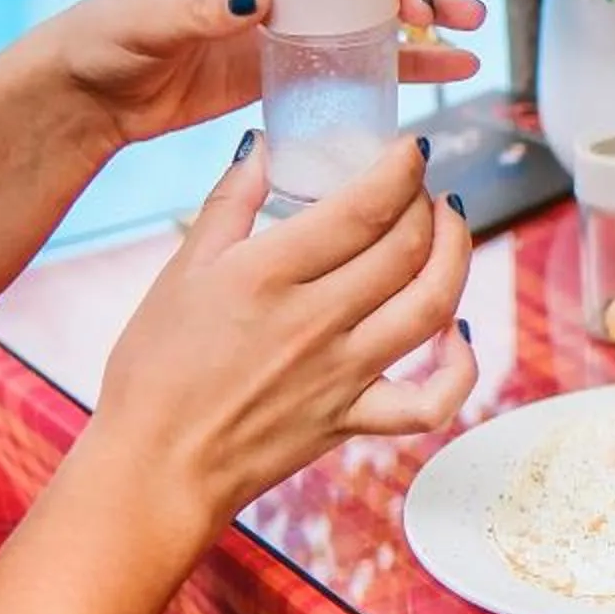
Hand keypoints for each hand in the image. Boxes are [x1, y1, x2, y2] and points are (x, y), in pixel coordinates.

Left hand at [40, 0, 491, 147]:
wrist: (94, 94)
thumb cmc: (110, 38)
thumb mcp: (152, 18)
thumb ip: (204, 7)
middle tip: (445, 10)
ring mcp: (294, 10)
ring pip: (374, 4)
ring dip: (425, 16)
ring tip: (471, 31)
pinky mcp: (297, 54)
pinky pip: (363, 52)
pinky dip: (406, 60)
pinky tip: (451, 67)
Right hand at [91, 133, 476, 525]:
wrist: (155, 466)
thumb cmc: (155, 370)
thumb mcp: (180, 272)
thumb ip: (228, 203)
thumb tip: (261, 147)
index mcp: (266, 276)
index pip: (363, 208)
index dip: (401, 169)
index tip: (410, 150)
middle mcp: (315, 322)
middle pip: (406, 249)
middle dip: (426, 205)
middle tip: (420, 189)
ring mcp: (342, 374)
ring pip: (432, 307)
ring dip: (455, 258)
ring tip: (449, 230)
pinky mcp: (354, 419)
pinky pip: (431, 400)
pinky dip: (460, 367)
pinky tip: (458, 333)